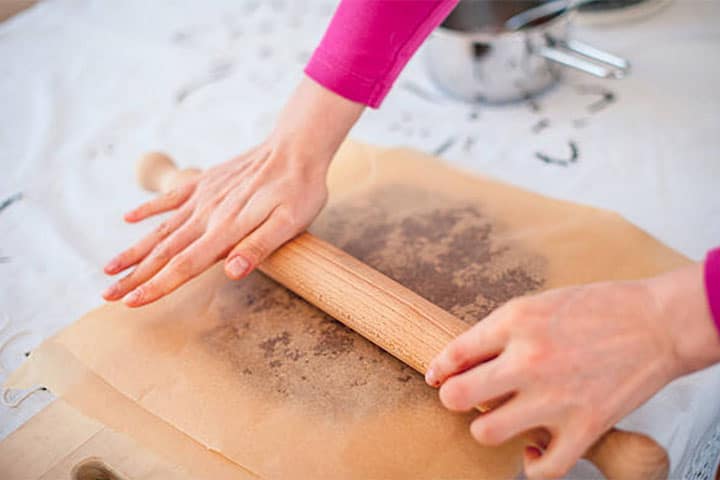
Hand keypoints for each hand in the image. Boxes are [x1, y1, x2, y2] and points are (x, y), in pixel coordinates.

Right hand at [103, 77, 364, 306]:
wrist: (296, 147)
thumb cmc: (299, 190)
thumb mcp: (290, 223)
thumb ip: (258, 247)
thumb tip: (231, 272)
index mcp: (226, 229)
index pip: (185, 265)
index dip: (158, 286)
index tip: (132, 303)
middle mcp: (207, 214)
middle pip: (164, 252)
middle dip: (135, 277)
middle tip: (108, 296)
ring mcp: (203, 197)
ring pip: (161, 229)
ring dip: (134, 250)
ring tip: (110, 269)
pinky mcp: (206, 182)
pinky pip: (171, 199)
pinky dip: (149, 210)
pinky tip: (129, 219)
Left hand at [425, 264, 718, 478]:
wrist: (656, 324)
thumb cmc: (598, 309)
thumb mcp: (536, 304)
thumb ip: (498, 331)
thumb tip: (460, 360)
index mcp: (516, 323)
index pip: (455, 352)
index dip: (439, 368)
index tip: (437, 377)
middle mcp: (529, 360)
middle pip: (458, 397)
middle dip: (453, 398)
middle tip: (464, 397)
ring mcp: (556, 397)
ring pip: (487, 433)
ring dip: (487, 428)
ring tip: (499, 418)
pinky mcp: (585, 427)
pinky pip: (543, 468)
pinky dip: (532, 464)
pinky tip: (532, 449)